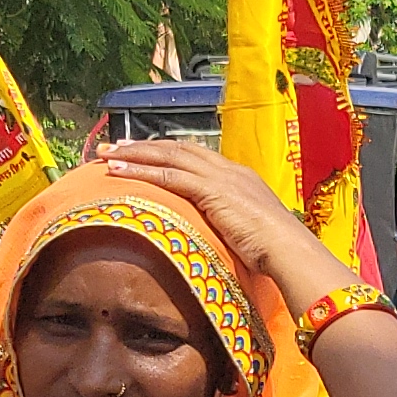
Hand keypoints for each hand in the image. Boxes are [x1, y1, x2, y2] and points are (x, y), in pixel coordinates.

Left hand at [90, 138, 330, 292]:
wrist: (289, 249)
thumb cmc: (276, 250)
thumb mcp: (251, 230)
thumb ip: (233, 224)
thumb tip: (221, 237)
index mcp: (240, 177)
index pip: (197, 156)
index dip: (167, 152)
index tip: (143, 153)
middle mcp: (229, 170)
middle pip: (178, 149)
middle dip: (144, 146)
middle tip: (115, 147)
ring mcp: (221, 177)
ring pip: (169, 157)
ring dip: (135, 154)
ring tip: (107, 154)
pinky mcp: (211, 190)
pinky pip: (168, 175)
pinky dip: (140, 170)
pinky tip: (118, 171)